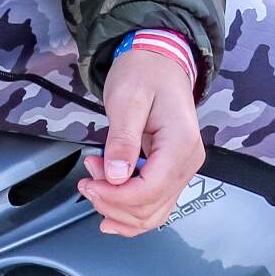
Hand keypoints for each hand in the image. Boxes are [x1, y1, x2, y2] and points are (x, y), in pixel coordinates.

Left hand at [79, 44, 205, 235]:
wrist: (158, 62)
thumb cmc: (144, 73)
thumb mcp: (126, 100)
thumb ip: (122, 139)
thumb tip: (116, 176)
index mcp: (181, 143)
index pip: (150, 190)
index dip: (115, 197)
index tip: (88, 185)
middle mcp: (188, 162)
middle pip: (151, 208)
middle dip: (112, 203)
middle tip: (86, 181)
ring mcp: (182, 169)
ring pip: (152, 213)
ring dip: (118, 208)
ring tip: (94, 182)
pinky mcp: (172, 172)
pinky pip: (153, 204)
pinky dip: (128, 209)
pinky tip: (108, 205)